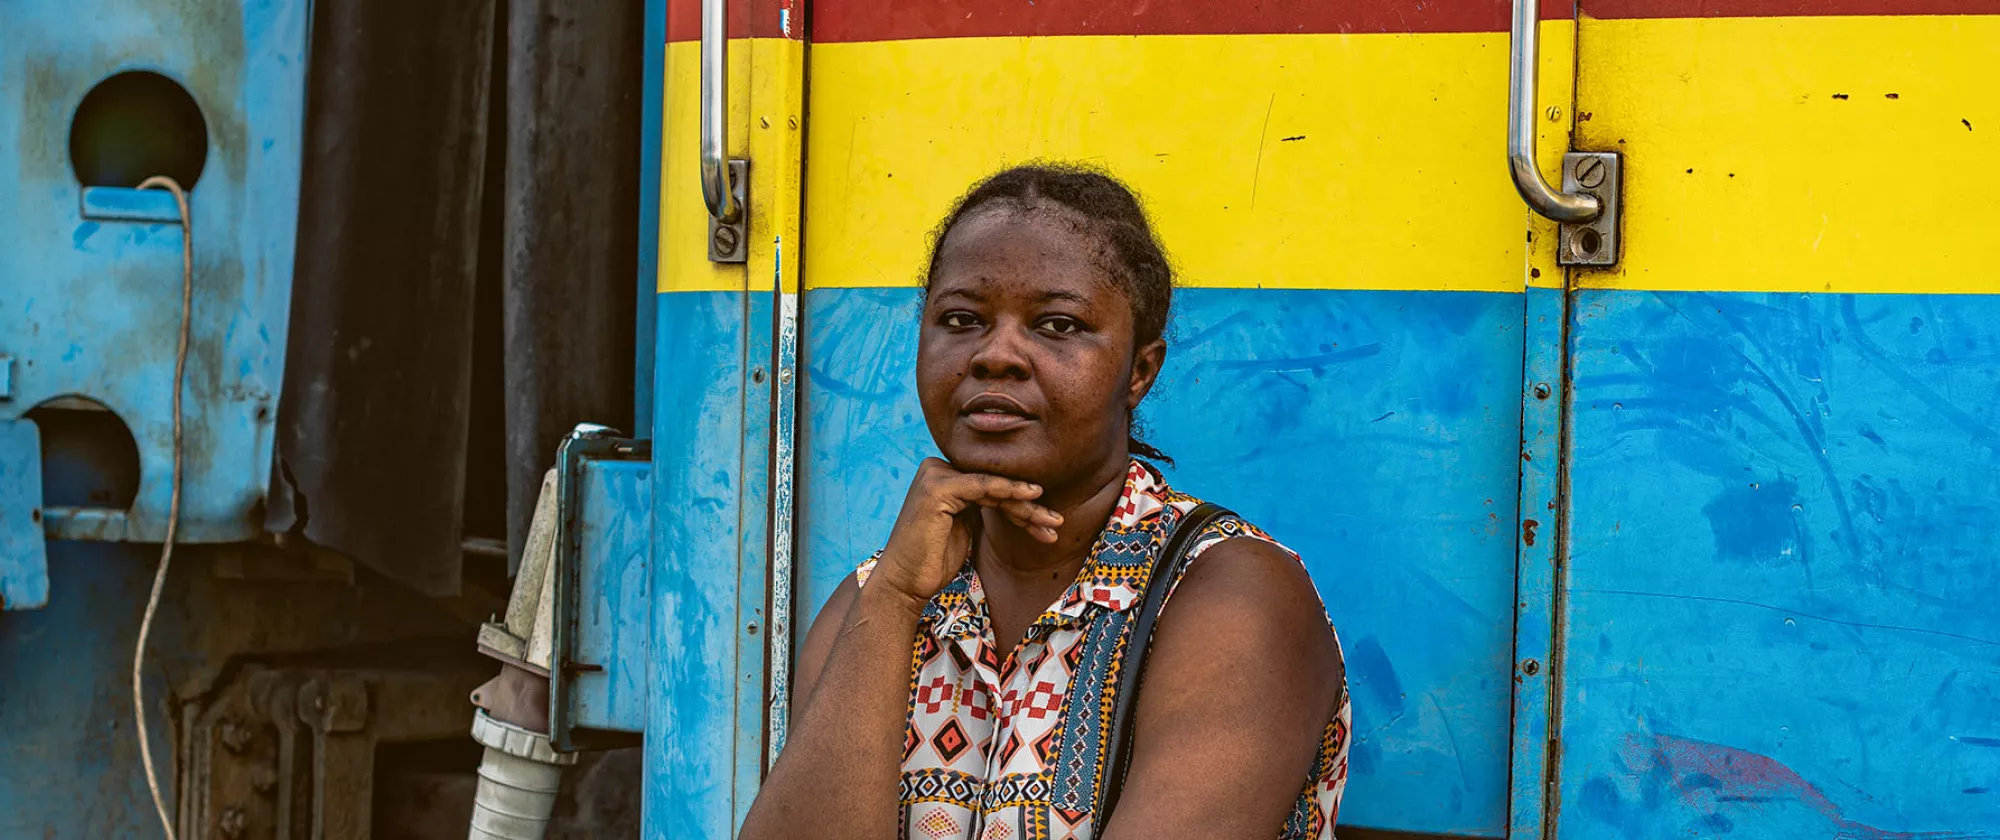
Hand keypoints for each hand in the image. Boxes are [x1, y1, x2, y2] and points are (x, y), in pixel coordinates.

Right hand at [869, 458, 1063, 607]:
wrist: (903, 583)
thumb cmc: (932, 561)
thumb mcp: (964, 527)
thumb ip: (980, 506)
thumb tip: (1014, 497)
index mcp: (942, 476)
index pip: (989, 485)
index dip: (1020, 504)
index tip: (1048, 523)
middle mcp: (936, 469)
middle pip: (993, 485)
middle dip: (1028, 506)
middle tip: (1056, 523)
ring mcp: (935, 475)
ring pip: (993, 485)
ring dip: (1027, 505)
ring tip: (1053, 522)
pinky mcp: (937, 486)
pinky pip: (983, 486)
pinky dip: (1009, 492)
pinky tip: (1032, 499)